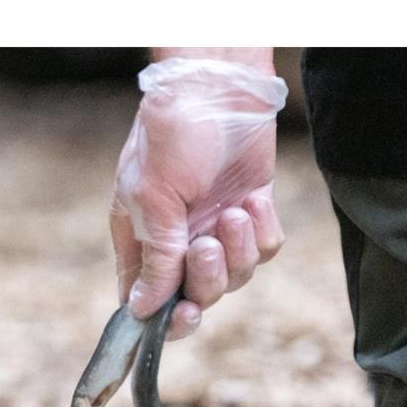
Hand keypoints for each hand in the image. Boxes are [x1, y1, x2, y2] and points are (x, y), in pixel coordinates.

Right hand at [109, 54, 287, 339]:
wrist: (221, 88)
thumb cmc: (173, 135)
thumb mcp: (153, 199)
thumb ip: (155, 259)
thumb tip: (143, 310)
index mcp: (141, 240)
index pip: (147, 301)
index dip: (166, 319)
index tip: (184, 313)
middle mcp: (178, 242)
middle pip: (198, 297)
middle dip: (207, 279)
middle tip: (205, 245)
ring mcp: (216, 229)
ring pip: (236, 277)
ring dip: (238, 249)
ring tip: (233, 211)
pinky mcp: (252, 214)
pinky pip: (264, 249)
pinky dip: (262, 229)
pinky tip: (253, 198)